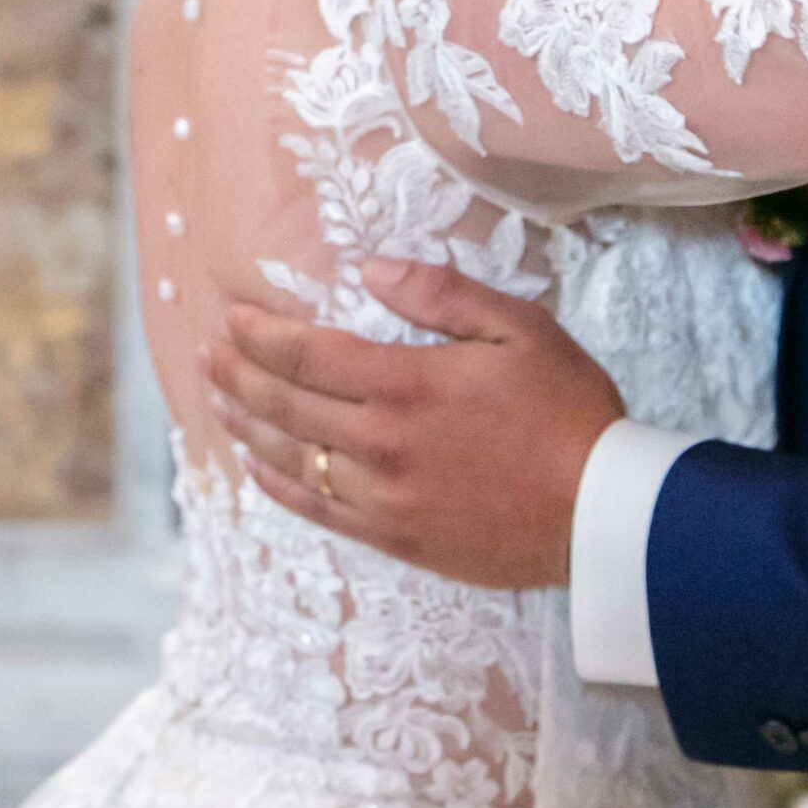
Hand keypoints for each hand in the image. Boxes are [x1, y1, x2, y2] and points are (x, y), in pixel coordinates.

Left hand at [202, 259, 623, 589]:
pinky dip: (278, 486)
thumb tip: (371, 270)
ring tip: (219, 401)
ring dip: (247, 426)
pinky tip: (258, 468)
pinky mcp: (394, 537)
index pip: (306, 354)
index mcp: (405, 384)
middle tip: (209, 354)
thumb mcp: (519, 328)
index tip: (234, 316)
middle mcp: (379, 443)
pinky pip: (316, 510)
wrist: (598, 513)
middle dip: (238, 374)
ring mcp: (382, 496)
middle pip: (284, 405)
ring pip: (290, 459)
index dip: (261, 334)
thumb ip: (441, 294)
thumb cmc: (568, 413)